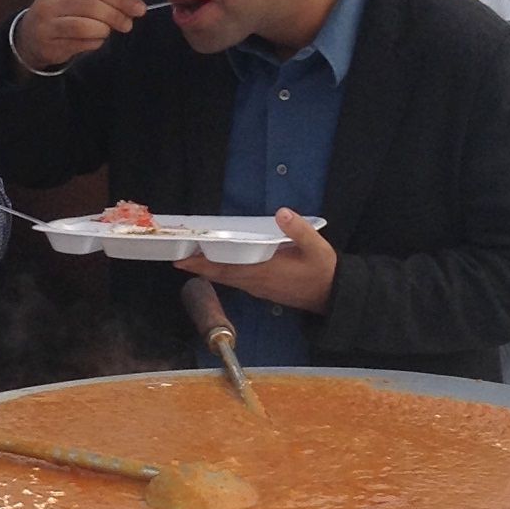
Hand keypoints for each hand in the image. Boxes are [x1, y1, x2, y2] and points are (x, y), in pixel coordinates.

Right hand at [15, 0, 149, 72]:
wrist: (30, 36)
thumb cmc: (64, 15)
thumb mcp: (80, 0)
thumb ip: (106, 0)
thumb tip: (136, 6)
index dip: (121, 0)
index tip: (140, 9)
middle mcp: (52, 1)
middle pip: (92, 7)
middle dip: (115, 16)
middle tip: (127, 25)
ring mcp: (47, 23)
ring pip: (84, 26)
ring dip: (102, 31)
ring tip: (106, 33)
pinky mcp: (48, 43)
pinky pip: (79, 44)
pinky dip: (93, 43)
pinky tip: (93, 41)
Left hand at [175, 211, 337, 315]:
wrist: (332, 296)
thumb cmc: (323, 271)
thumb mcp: (316, 247)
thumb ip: (298, 230)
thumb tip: (282, 213)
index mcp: (265, 270)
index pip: (227, 267)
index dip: (203, 263)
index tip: (183, 258)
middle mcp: (256, 281)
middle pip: (220, 274)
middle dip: (198, 266)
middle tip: (177, 257)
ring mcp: (258, 287)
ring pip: (226, 279)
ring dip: (207, 270)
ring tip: (190, 259)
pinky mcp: (263, 289)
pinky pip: (235, 280)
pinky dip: (221, 273)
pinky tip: (216, 266)